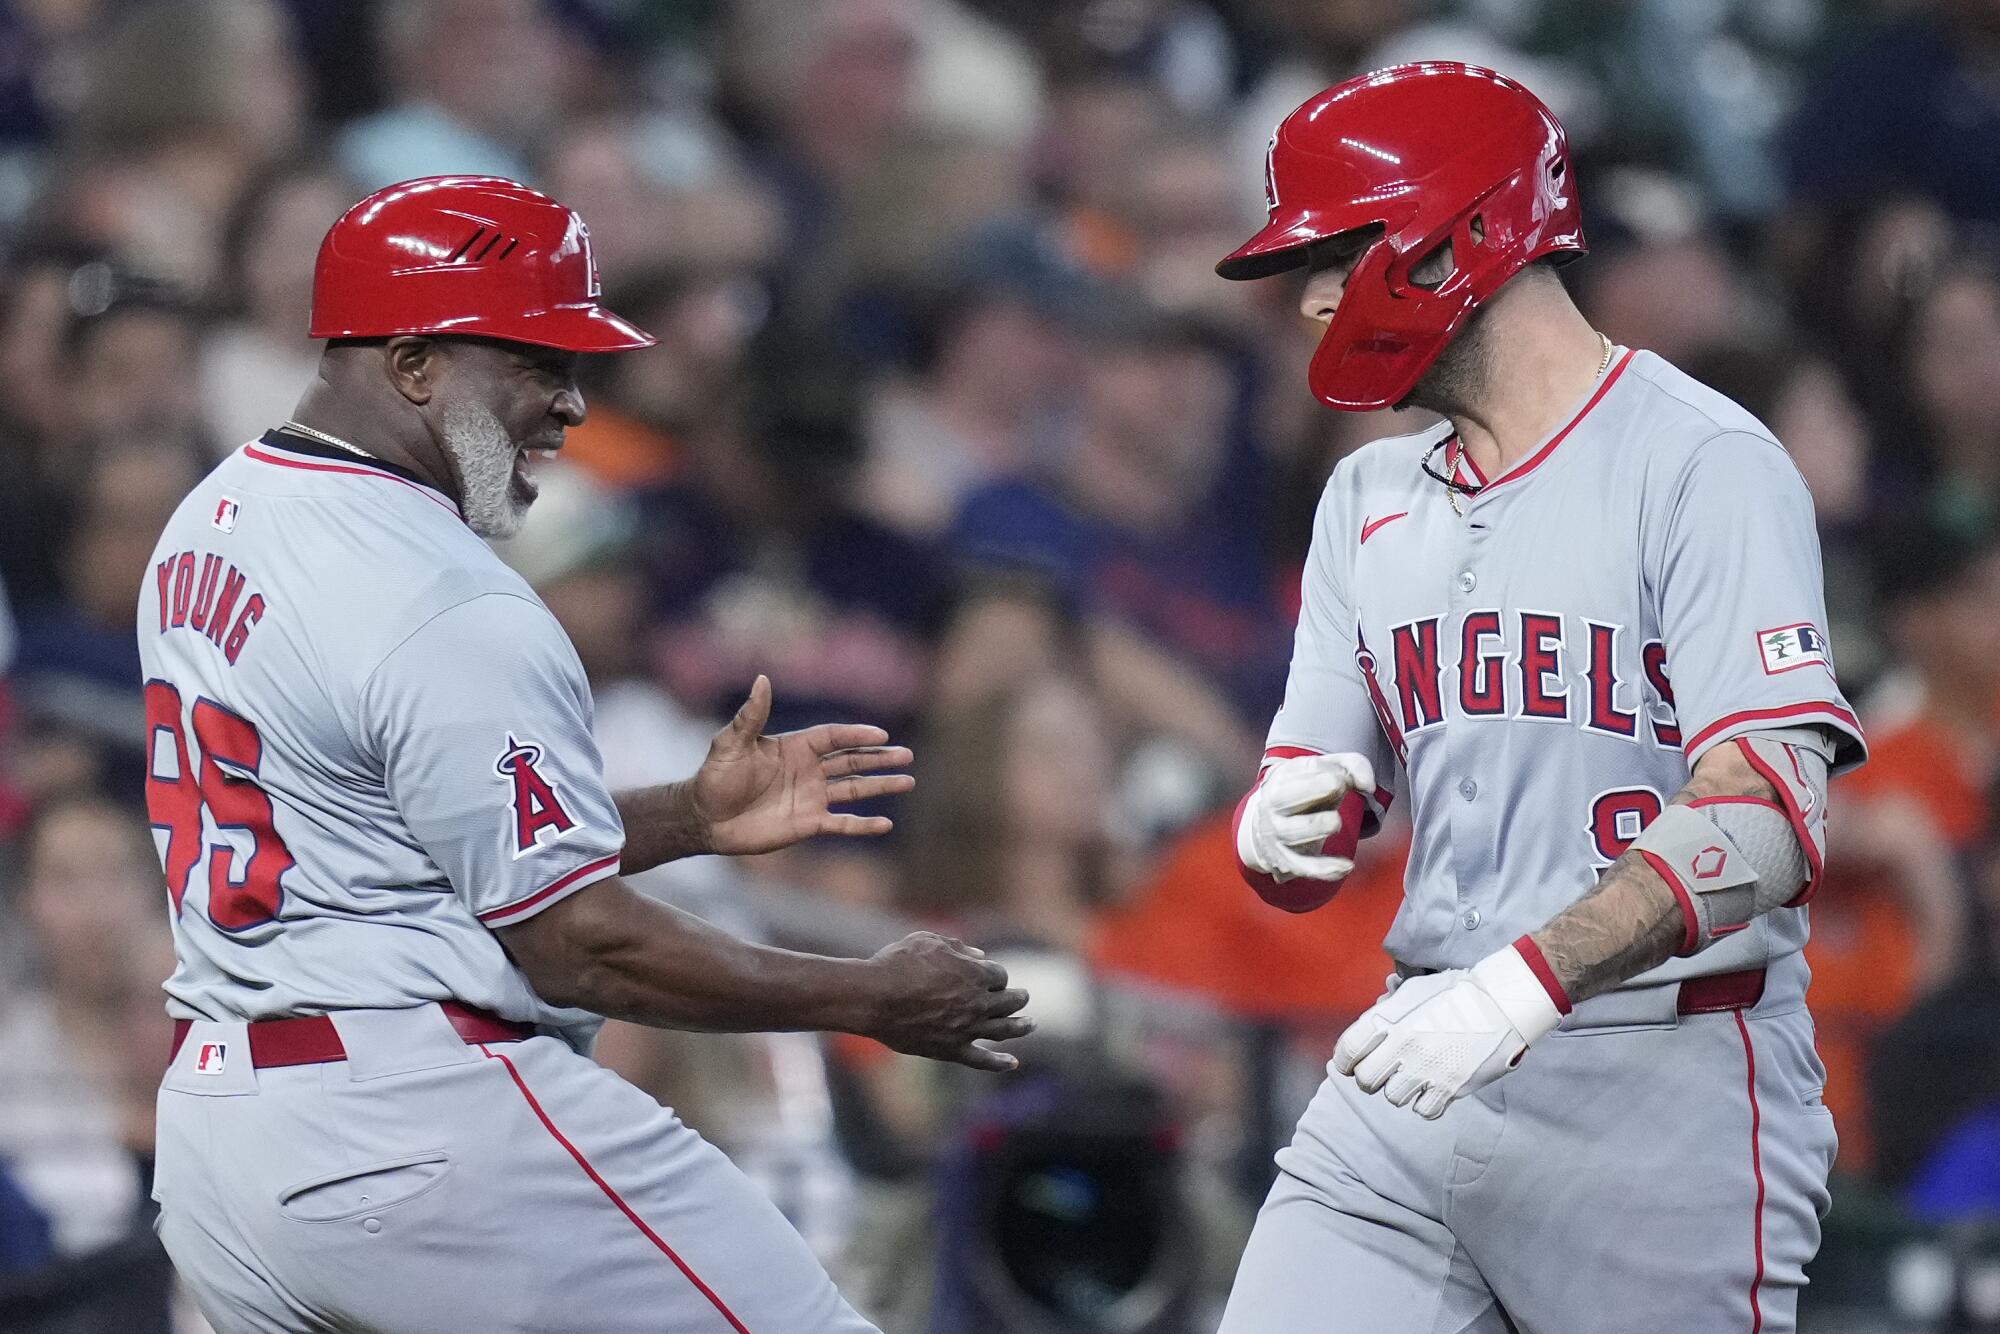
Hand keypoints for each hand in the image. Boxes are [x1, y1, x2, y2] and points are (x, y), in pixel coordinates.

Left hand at [692, 676, 913, 855]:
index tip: (881, 734)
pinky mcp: (808, 824)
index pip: (834, 738)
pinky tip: (885, 823)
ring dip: (880, 785)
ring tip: (908, 780)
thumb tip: (762, 679)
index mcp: (795, 747)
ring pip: (854, 789)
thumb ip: (751, 715)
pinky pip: (842, 824)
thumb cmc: (715, 776)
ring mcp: (811, 797)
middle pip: (851, 761)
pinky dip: (863, 825)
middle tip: (907, 755)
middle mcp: (808, 770)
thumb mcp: (731, 743)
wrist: (705, 818)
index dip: (857, 735)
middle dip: (879, 758)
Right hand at [862, 933, 1032, 1071]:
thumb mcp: (928, 941)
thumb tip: (980, 954)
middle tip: (1022, 997)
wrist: (875, 998)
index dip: (995, 975)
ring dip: (1021, 1026)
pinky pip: (982, 1060)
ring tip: (1031, 1023)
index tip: (988, 975)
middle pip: (1009, 1001)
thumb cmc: (898, 963)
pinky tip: (1013, 1063)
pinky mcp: (952, 1050)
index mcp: (976, 974)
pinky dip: (999, 1062)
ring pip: (1004, 1030)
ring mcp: (968, 1029)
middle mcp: (978, 1003)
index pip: (999, 975)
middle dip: (1018, 998)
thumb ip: (957, 946)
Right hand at [1238, 752, 1374, 881]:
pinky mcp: (1287, 862)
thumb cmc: (1303, 794)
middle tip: (1339, 785)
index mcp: (1281, 779)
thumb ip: (1351, 766)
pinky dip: (1325, 869)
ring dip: (1316, 825)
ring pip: (1293, 832)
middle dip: (1315, 788)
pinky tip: (1347, 866)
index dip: (1329, 770)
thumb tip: (1369, 785)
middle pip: (1288, 797)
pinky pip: (1305, 867)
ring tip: (1335, 822)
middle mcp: (1274, 807)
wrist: (1265, 827)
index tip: (1345, 778)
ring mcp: (1278, 835)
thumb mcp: (1322, 773)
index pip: (1304, 769)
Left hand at [1331, 945, 1562, 1118]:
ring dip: (1399, 1089)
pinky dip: (1424, 1102)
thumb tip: (1373, 1020)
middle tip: (1381, 1071)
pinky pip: (1424, 1110)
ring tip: (1412, 1075)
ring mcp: (1428, 1068)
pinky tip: (1431, 1087)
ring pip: (1393, 1097)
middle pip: (1366, 1080)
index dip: (1344, 1059)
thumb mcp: (1414, 990)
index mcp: (1391, 1020)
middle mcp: (1405, 1046)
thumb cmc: (1456, 993)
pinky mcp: (1451, 1086)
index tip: (1349, 1063)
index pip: (1348, 1049)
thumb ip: (1388, 1008)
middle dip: (1369, 1077)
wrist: (1501, 1004)